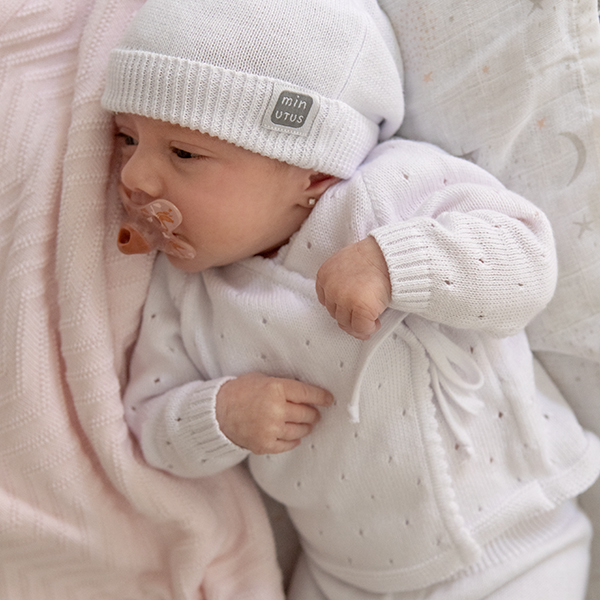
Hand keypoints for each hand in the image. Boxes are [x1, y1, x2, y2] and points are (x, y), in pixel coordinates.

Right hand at [216, 372, 333, 453]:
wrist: (216, 413)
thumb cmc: (240, 392)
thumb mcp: (262, 379)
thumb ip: (284, 385)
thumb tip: (306, 391)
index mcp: (276, 389)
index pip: (308, 394)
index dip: (322, 397)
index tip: (329, 399)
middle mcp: (276, 409)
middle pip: (307, 414)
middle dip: (313, 413)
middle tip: (314, 412)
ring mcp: (271, 429)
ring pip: (301, 430)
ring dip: (306, 427)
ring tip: (305, 423)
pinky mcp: (265, 444)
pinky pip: (289, 444)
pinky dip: (294, 440)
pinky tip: (293, 435)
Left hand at [316, 236, 391, 339]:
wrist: (391, 256)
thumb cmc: (375, 257)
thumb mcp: (347, 264)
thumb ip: (341, 282)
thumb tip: (346, 304)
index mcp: (324, 275)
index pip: (326, 301)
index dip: (339, 308)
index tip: (348, 311)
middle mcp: (331, 289)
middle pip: (335, 314)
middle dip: (349, 318)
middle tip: (360, 320)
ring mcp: (344, 300)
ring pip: (347, 323)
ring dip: (359, 325)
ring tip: (370, 320)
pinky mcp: (360, 309)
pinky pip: (361, 328)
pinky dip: (369, 328)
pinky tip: (376, 322)